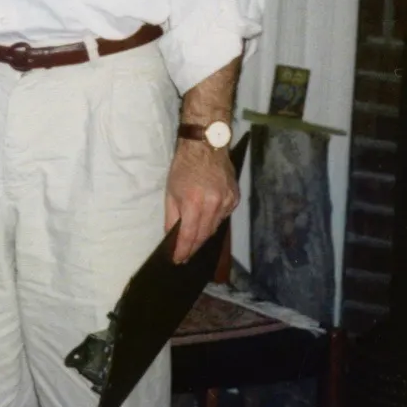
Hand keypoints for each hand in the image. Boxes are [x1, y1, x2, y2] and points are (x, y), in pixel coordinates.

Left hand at [164, 138, 238, 264]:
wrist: (207, 146)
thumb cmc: (183, 167)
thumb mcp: (170, 192)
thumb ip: (172, 217)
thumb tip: (171, 236)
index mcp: (194, 202)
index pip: (189, 235)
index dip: (183, 250)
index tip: (178, 260)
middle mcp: (213, 205)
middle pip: (204, 235)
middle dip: (193, 247)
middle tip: (185, 254)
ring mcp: (227, 202)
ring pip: (215, 227)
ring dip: (204, 235)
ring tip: (194, 239)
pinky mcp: (235, 198)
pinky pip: (223, 217)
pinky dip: (214, 221)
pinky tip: (207, 219)